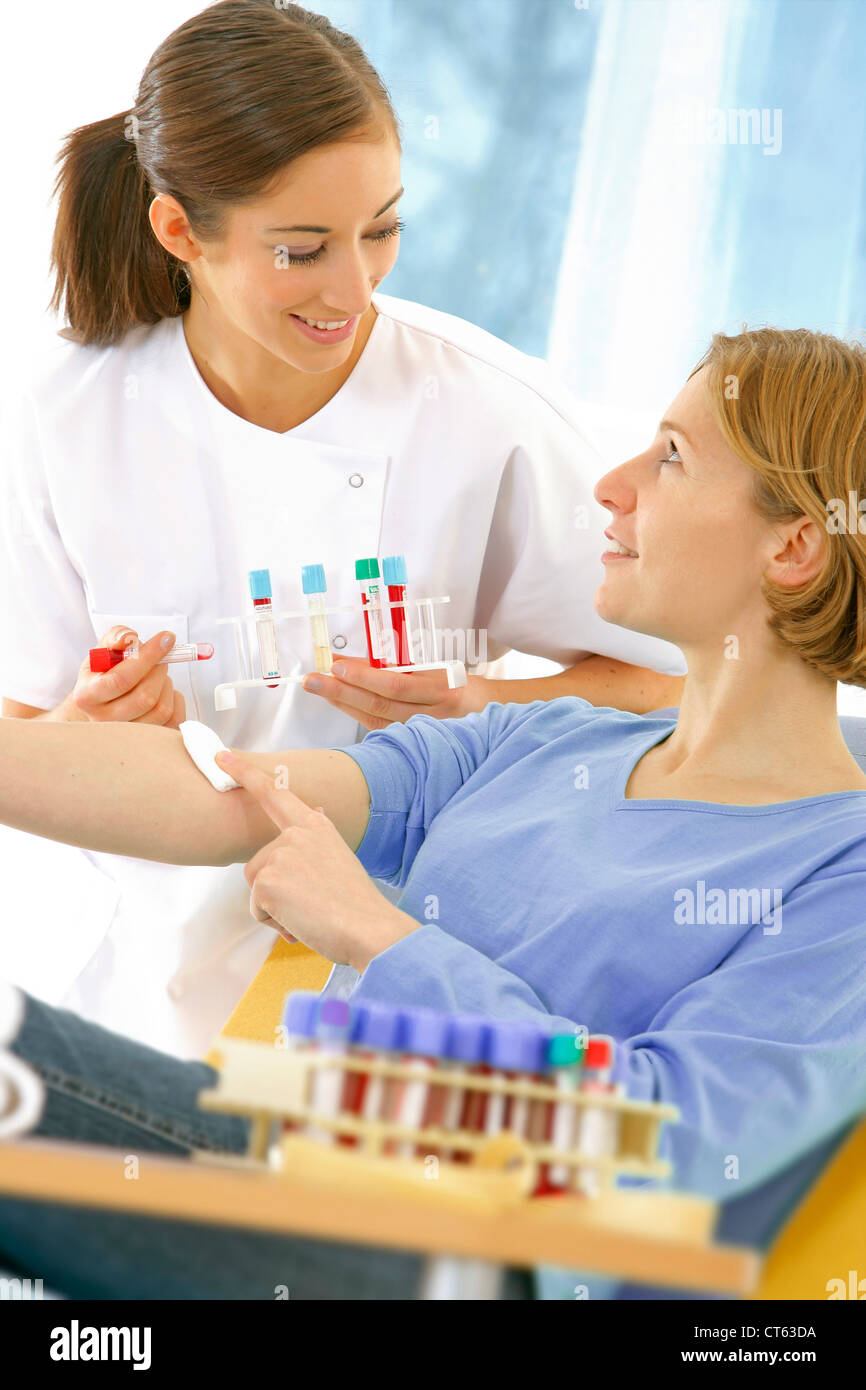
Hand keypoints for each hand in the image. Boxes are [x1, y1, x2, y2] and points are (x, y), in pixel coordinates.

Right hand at [65, 625, 186, 727]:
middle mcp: (103, 721)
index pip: (122, 679)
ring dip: (166, 684)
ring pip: (161, 708)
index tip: (167, 638)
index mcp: (87, 696)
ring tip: (156, 676)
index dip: (148, 657)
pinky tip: (163, 691)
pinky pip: (175, 719)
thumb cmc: (105, 673)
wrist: (104, 701)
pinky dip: (175, 698)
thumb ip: (115, 637)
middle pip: (145, 696)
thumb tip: (129, 639)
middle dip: (159, 669)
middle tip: (160, 657)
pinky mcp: (150, 742)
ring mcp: (126, 736)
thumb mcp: (103, 651)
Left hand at [214, 749, 419, 970]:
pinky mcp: (266, 881)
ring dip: (276, 907)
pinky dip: (275, 922)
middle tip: (311, 903)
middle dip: (275, 889)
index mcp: (315, 825)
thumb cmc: (356, 902)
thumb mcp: (339, 855)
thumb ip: (318, 836)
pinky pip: (257, 909)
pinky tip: (301, 921)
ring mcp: (279, 855)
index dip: (244, 773)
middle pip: (259, 863)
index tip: (221, 755)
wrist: (368, 928)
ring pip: (257, 887)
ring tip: (309, 913)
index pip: (273, 792)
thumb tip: (316, 810)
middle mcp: (295, 833)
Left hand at [301, 657, 488, 729]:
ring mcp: (426, 734)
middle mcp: (435, 714)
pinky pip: (384, 732)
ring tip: (320, 689)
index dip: (364, 676)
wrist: (490, 715)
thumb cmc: (462, 686)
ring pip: (378, 720)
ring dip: (345, 703)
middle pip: (381, 703)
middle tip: (313, 679)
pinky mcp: (418, 746)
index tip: (337, 664)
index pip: (397, 683)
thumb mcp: (441, 670)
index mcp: (443, 689)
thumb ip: (403, 669)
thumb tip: (357, 664)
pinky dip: (360, 718)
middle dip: (343, 690)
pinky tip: (343, 707)